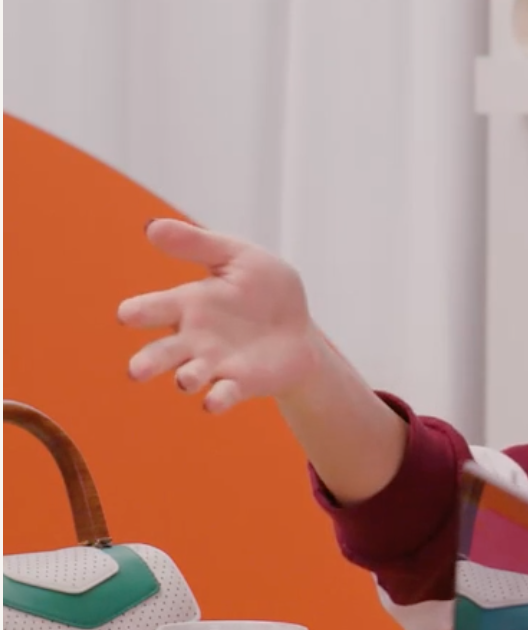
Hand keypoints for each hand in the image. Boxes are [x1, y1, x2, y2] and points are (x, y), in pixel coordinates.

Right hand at [118, 219, 323, 412]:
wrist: (299, 327)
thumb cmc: (263, 289)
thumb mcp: (238, 257)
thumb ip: (198, 244)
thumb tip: (151, 226)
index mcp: (189, 304)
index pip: (155, 308)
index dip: (140, 311)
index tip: (127, 314)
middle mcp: (194, 338)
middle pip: (161, 352)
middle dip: (149, 361)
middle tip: (136, 371)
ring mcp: (215, 364)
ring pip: (189, 376)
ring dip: (186, 379)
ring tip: (185, 380)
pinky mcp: (240, 384)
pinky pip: (223, 394)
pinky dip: (217, 399)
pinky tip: (212, 403)